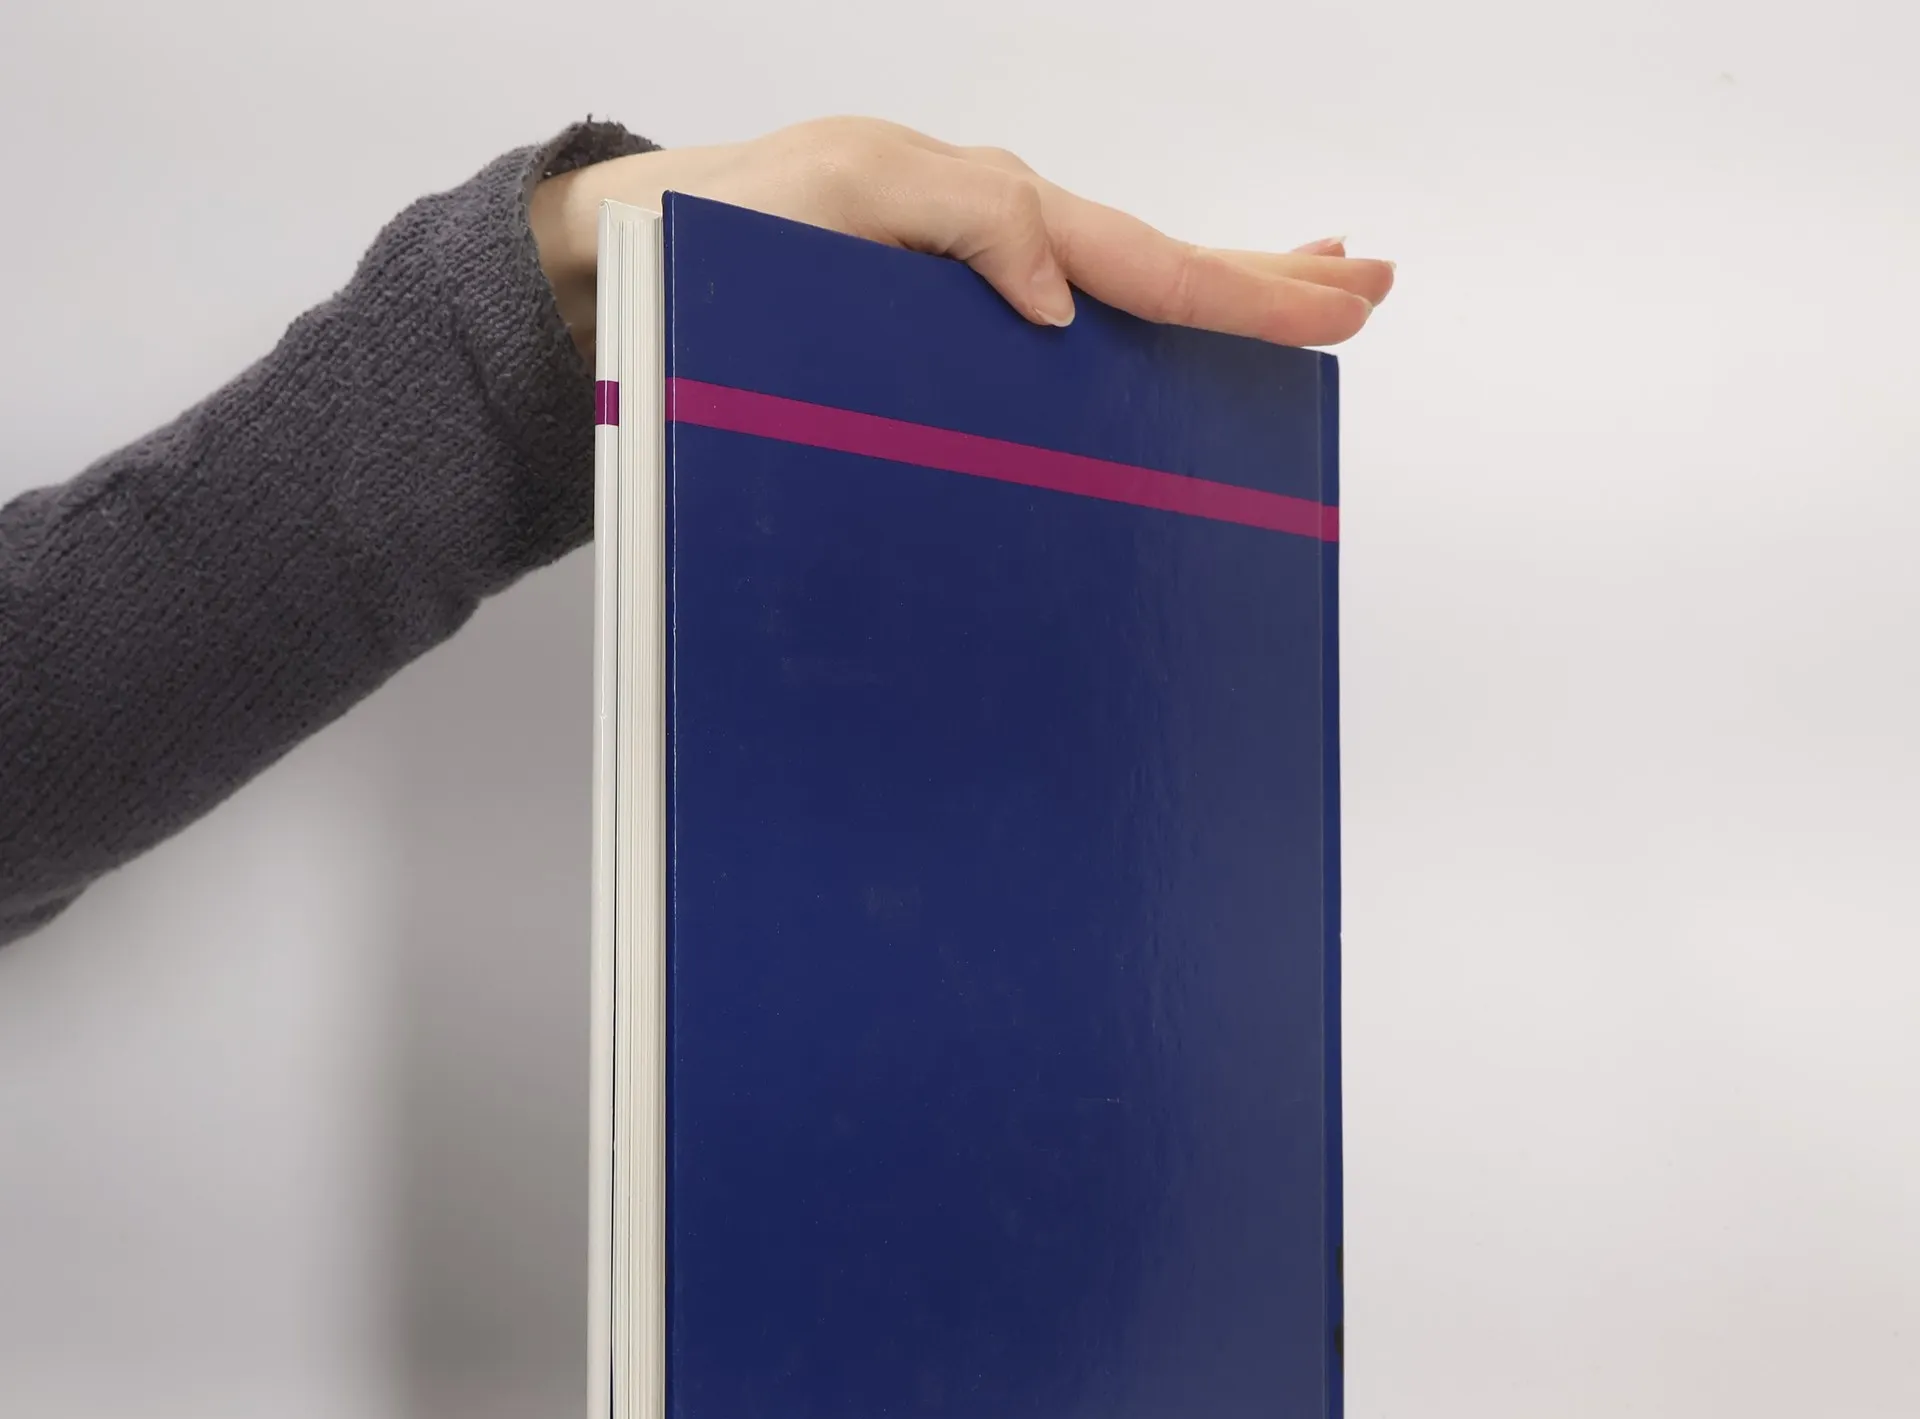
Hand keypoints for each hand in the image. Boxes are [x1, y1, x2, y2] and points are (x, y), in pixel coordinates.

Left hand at [531, 117, 1392, 358]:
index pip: (1147, 261)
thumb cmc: (733, 223)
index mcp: (997, 217)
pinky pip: (1070, 317)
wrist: (647, 252)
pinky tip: (1164, 335)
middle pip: (1162, 267)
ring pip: (1127, 290)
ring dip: (1223, 292)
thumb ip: (968, 222)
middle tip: (1365, 290)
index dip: (1245, 288)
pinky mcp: (949, 324)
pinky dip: (1138, 320)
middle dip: (1266, 281)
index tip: (1334, 302)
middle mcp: (1003, 248)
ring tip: (1306, 294)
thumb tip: (1068, 299)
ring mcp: (982, 286)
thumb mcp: (847, 193)